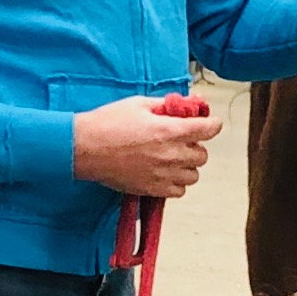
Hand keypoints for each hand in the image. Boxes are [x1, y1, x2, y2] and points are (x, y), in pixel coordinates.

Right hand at [71, 94, 216, 200]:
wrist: (85, 148)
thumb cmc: (108, 123)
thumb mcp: (140, 104)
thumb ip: (168, 106)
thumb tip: (187, 105)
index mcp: (170, 130)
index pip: (209, 130)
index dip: (211, 124)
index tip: (209, 123)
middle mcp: (171, 155)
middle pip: (203, 155)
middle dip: (195, 145)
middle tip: (180, 139)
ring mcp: (163, 175)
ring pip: (193, 175)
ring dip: (187, 165)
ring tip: (171, 157)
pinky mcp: (152, 189)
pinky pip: (179, 191)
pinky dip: (176, 182)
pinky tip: (164, 172)